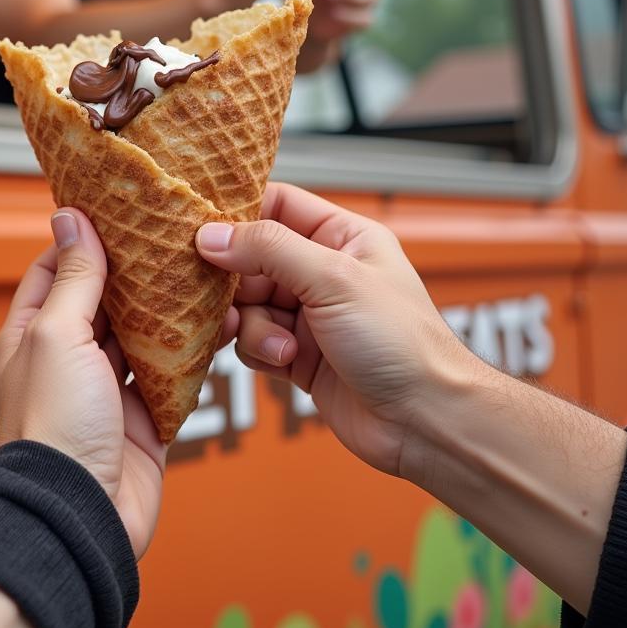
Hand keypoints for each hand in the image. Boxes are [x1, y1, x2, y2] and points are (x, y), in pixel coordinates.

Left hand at [0, 208, 165, 557]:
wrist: (78, 516)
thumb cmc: (52, 427)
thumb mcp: (58, 335)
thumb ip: (73, 278)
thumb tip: (70, 218)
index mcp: (34, 333)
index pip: (57, 269)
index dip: (85, 239)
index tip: (120, 211)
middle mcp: (69, 358)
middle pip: (105, 299)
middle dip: (136, 270)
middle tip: (172, 236)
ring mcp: (106, 388)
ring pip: (141, 334)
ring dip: (166, 309)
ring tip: (199, 273)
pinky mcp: (143, 418)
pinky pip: (170, 375)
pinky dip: (190, 352)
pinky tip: (213, 325)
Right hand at [195, 183, 472, 478]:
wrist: (425, 422)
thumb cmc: (402, 343)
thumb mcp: (333, 279)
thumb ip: (268, 249)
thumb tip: (212, 234)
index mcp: (343, 237)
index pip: (277, 205)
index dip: (238, 214)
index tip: (201, 228)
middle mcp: (323, 271)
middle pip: (251, 259)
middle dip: (236, 282)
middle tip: (227, 297)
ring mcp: (309, 315)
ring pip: (247, 304)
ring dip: (252, 324)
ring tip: (280, 343)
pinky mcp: (298, 355)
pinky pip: (252, 341)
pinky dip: (259, 350)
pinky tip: (285, 361)